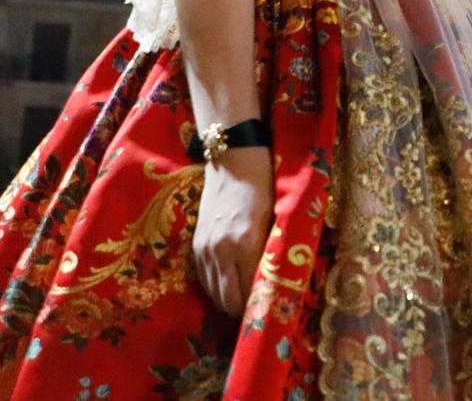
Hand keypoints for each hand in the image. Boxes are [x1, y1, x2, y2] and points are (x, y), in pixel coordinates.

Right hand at [192, 147, 273, 318]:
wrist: (234, 159)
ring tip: (243, 304)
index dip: (260, 306)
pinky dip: (215, 288)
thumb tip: (275, 282)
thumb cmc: (263, 185)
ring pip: (213, 293)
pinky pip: (203, 279)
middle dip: (242, 311)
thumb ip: (272, 252)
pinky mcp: (196, 244)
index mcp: (245, 244)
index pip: (250, 291)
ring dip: (227, 302)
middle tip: (257, 312)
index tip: (270, 311)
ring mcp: (205, 248)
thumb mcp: (275, 219)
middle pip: (228, 300)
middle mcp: (220, 251)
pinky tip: (227, 288)